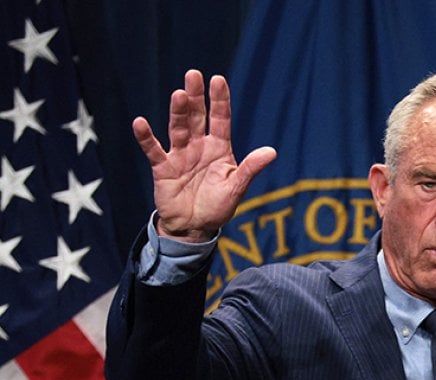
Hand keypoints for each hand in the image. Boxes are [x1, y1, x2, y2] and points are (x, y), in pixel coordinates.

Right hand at [132, 70, 276, 241]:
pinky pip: (153, 150)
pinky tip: (141, 123)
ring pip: (178, 128)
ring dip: (178, 112)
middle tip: (193, 74)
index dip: (219, 101)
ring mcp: (180, 155)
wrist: (194, 227)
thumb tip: (272, 152)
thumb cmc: (217, 207)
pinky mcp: (163, 167)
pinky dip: (146, 138)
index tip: (218, 80)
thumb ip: (250, 169)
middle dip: (196, 97)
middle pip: (197, 117)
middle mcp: (198, 147)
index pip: (220, 119)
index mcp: (219, 149)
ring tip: (179, 94)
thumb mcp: (236, 187)